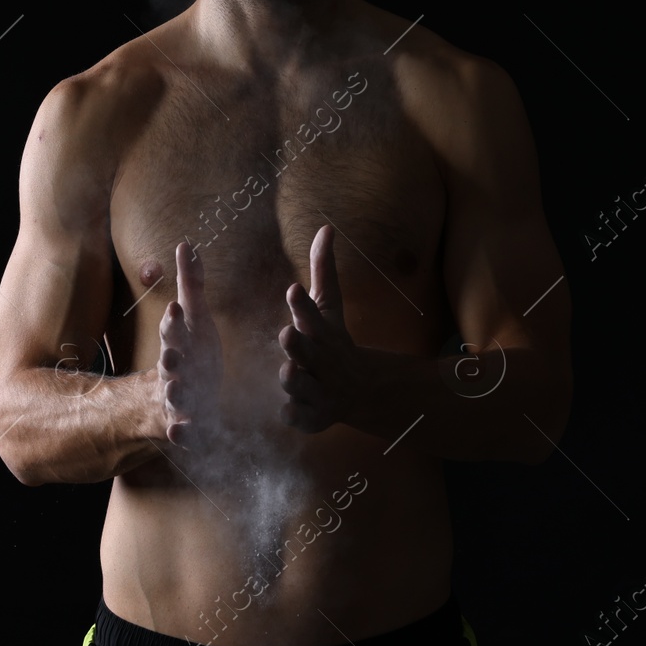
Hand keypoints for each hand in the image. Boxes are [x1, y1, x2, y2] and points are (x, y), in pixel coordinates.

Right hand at [158, 240, 224, 449]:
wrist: (186, 403)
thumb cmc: (194, 356)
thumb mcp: (195, 321)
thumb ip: (191, 286)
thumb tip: (186, 243)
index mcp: (177, 345)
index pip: (172, 332)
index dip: (173, 323)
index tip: (175, 309)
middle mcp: (173, 372)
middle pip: (168, 364)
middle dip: (169, 359)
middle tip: (170, 355)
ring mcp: (178, 401)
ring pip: (172, 396)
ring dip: (173, 393)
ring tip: (174, 389)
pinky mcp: (187, 426)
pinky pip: (181, 432)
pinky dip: (179, 433)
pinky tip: (178, 433)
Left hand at [279, 224, 368, 432]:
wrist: (359, 390)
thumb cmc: (333, 341)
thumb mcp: (329, 308)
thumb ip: (323, 271)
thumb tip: (325, 227)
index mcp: (323, 334)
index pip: (313, 316)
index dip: (302, 305)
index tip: (291, 290)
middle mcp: (324, 362)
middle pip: (310, 351)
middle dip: (299, 344)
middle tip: (288, 333)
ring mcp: (320, 390)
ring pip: (304, 386)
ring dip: (296, 379)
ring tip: (288, 371)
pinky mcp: (313, 417)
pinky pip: (300, 418)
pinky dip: (295, 415)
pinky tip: (286, 412)